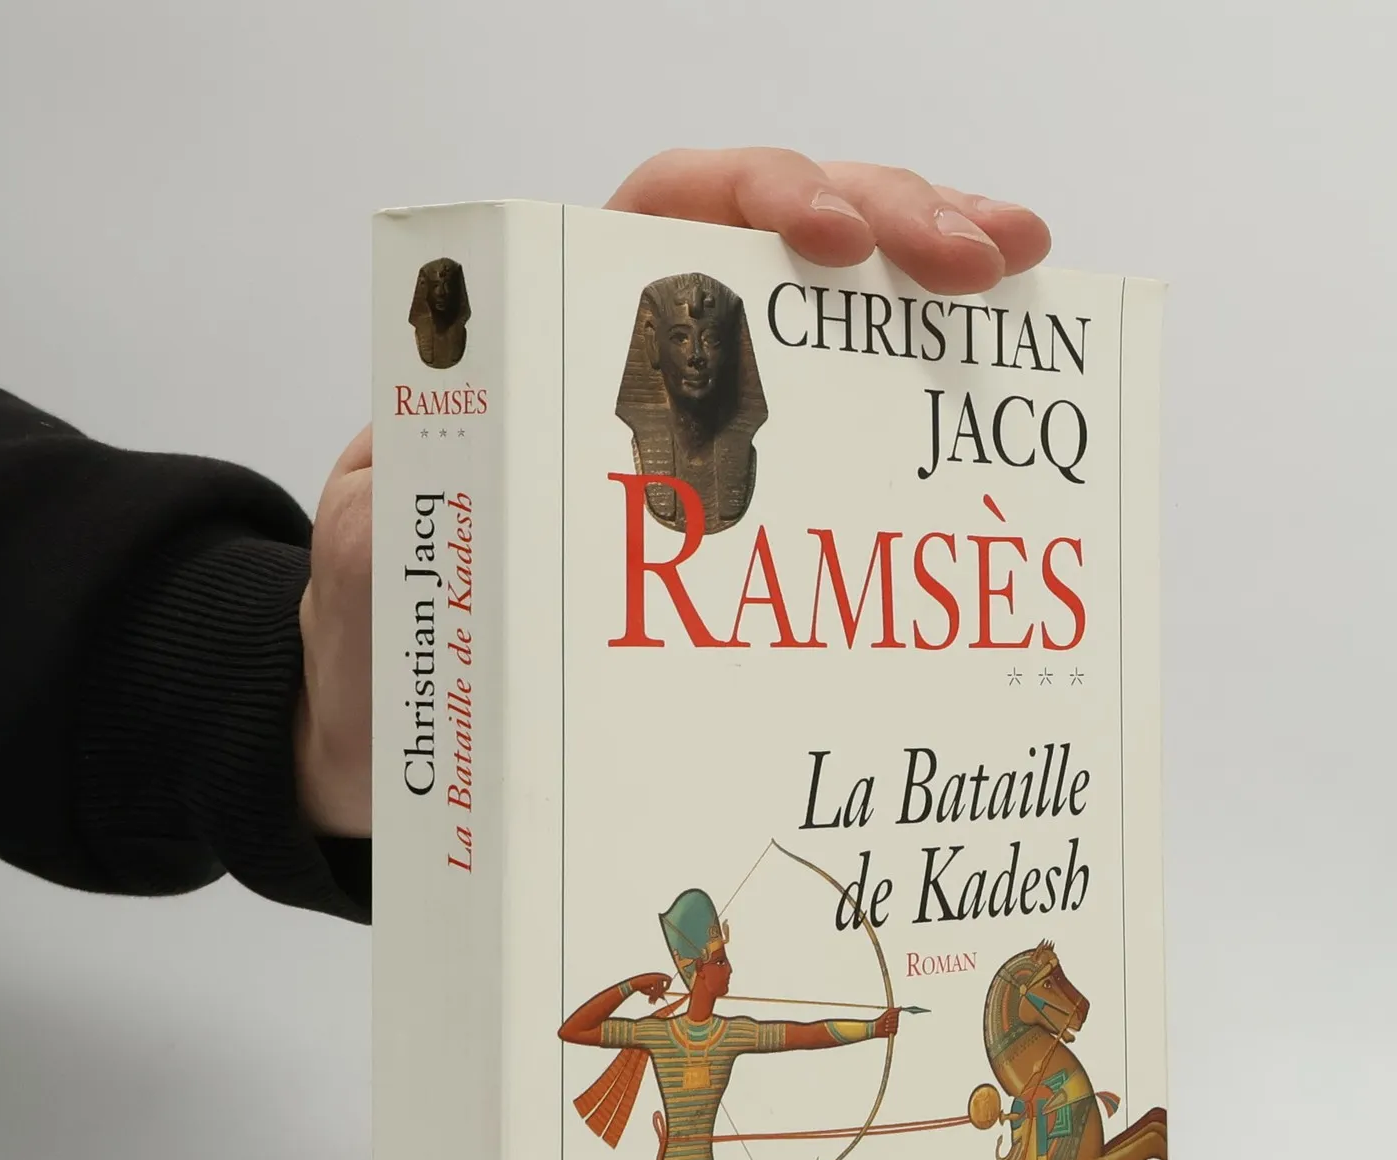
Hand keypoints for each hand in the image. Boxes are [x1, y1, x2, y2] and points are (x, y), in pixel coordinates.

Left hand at [294, 153, 1048, 840]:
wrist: (398, 729)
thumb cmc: (387, 633)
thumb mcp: (380, 546)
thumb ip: (423, 477)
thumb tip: (492, 431)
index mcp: (550, 336)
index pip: (667, 209)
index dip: (759, 193)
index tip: (831, 238)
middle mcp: (641, 364)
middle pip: (778, 242)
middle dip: (888, 221)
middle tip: (981, 260)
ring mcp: (706, 435)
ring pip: (830, 322)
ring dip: (926, 286)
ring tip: (1015, 273)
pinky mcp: (745, 515)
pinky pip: (842, 437)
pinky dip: (917, 405)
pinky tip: (984, 398)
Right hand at [630, 973, 672, 1003]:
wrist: (634, 984)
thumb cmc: (642, 987)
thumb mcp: (651, 991)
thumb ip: (658, 993)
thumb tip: (664, 998)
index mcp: (659, 976)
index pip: (669, 979)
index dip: (667, 986)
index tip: (663, 992)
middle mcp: (659, 975)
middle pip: (666, 985)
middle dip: (662, 992)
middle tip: (659, 997)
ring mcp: (657, 977)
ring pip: (660, 990)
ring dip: (655, 997)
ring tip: (651, 1002)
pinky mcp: (654, 980)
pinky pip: (656, 991)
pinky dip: (653, 997)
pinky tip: (649, 999)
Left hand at [876, 1007, 901, 1038]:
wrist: (876, 1028)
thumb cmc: (881, 1021)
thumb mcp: (886, 1014)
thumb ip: (893, 1010)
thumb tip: (900, 1007)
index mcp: (894, 1017)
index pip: (897, 1014)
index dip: (892, 1015)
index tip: (887, 1016)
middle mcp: (895, 1022)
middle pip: (897, 1020)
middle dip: (890, 1020)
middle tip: (886, 1021)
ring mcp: (895, 1027)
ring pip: (895, 1025)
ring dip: (889, 1025)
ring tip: (885, 1025)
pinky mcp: (894, 1032)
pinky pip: (894, 1030)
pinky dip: (889, 1029)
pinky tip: (886, 1029)